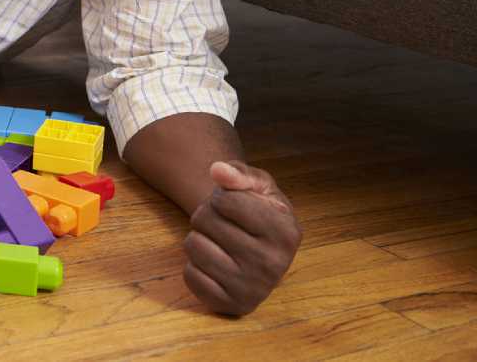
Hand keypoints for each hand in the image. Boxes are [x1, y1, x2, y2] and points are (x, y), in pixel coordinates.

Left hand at [183, 160, 301, 315]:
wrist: (259, 248)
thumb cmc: (259, 209)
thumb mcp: (258, 185)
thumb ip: (239, 172)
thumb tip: (217, 170)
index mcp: (286, 232)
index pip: (224, 201)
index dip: (220, 197)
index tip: (232, 205)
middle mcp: (274, 265)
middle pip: (204, 220)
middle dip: (207, 215)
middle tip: (224, 224)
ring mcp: (253, 289)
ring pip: (193, 246)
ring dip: (198, 238)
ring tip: (218, 241)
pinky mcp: (232, 306)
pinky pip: (190, 276)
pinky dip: (196, 265)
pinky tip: (216, 264)